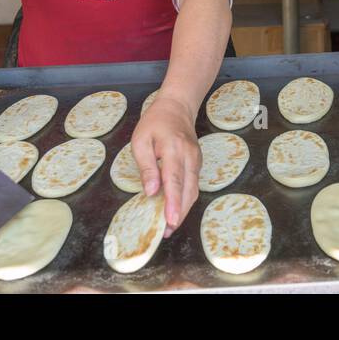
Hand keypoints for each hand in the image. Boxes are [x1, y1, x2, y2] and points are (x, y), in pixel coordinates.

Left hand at [130, 96, 200, 235]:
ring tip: (169, 226)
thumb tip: (152, 191)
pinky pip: (193, 185)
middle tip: (167, 231)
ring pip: (193, 191)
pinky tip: (175, 210)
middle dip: (179, 213)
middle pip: (188, 190)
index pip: (174, 180)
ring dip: (183, 210)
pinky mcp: (197, 164)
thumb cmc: (155, 123)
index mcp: (174, 149)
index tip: (170, 221)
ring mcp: (196, 160)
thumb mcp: (141, 140)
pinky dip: (185, 200)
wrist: (177, 108)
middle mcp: (190, 156)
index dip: (173, 203)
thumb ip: (146, 166)